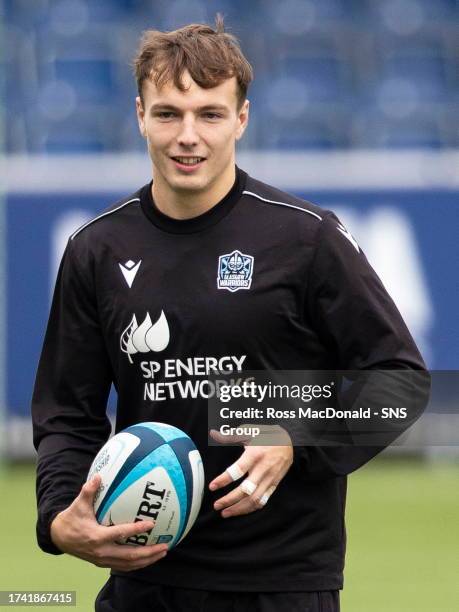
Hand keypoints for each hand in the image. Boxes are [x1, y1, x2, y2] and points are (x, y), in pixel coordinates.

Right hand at [50, 474, 168, 570]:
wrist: (59, 538)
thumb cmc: (71, 519)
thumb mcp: (78, 505)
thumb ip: (88, 491)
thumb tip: (98, 476)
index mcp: (97, 537)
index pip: (120, 534)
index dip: (136, 530)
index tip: (151, 524)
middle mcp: (101, 552)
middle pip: (129, 556)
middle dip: (148, 553)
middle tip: (164, 546)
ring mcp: (102, 560)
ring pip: (128, 564)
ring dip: (146, 560)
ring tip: (162, 553)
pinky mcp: (103, 563)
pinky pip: (123, 566)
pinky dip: (137, 564)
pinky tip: (148, 558)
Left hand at [208, 425, 292, 517]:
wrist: (289, 439)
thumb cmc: (266, 435)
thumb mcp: (249, 431)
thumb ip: (230, 435)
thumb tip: (214, 433)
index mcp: (255, 454)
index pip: (237, 471)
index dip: (223, 480)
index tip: (212, 487)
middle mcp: (263, 468)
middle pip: (245, 490)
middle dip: (229, 500)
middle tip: (217, 505)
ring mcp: (270, 478)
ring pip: (254, 499)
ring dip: (239, 509)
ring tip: (226, 512)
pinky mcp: (275, 484)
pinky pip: (263, 500)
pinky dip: (251, 508)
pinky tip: (242, 510)